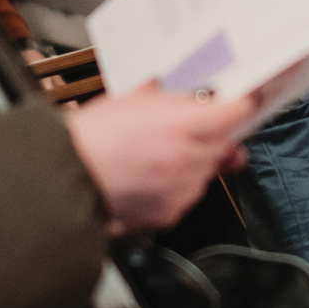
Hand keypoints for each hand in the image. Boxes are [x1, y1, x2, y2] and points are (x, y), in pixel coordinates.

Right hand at [64, 84, 257, 237]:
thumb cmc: (88, 142)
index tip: (246, 99)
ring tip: (159, 153)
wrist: (62, 182)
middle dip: (215, 133)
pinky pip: (188, 194)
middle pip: (227, 143)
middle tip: (193, 125)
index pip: (237, 112)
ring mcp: (182, 191)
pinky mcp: (170, 215)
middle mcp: (189, 161)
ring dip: (196, 160)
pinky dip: (177, 184)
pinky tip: (151, 175)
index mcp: (183, 127)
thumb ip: (165, 97)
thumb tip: (181, 92)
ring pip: (208, 170)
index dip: (244, 102)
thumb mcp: (129, 101)